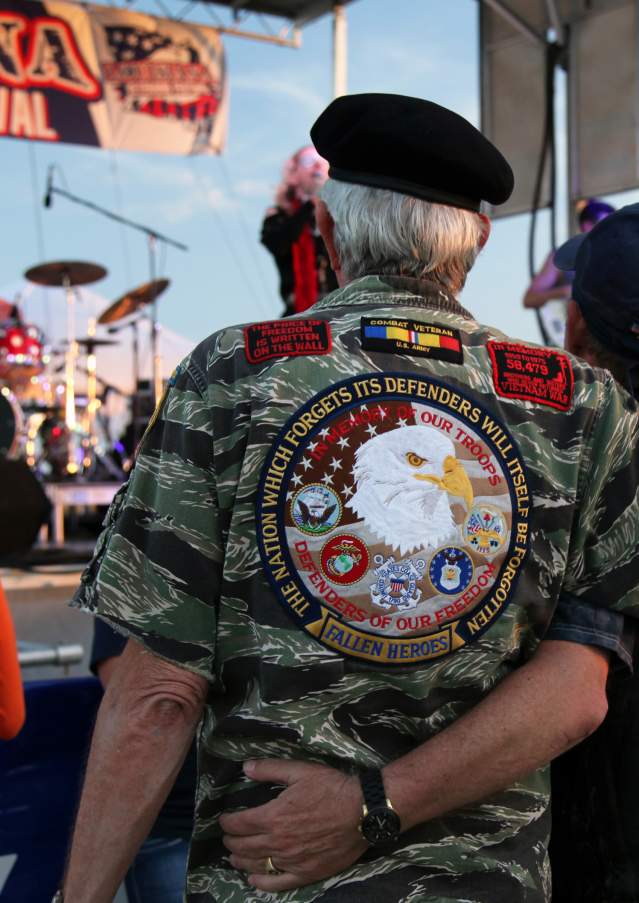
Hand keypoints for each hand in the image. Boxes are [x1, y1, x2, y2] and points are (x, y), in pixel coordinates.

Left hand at [219, 758, 367, 891]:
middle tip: (228, 838)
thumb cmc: (331, 788)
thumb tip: (245, 767)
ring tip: (234, 858)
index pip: (240, 824)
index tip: (224, 820)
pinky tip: (254, 880)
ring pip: (257, 865)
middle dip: (231, 842)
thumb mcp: (300, 771)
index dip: (227, 822)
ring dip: (241, 862)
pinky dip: (262, 883)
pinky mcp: (306, 873)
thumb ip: (270, 769)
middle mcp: (278, 842)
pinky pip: (278, 883)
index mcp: (273, 816)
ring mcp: (291, 860)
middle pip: (244, 846)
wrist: (362, 811)